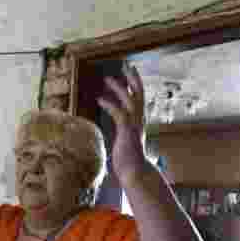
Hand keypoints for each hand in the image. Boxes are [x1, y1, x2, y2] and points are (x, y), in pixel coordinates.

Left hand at [98, 62, 150, 182]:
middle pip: (139, 94)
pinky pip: (119, 113)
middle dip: (133, 79)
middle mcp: (139, 121)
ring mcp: (134, 126)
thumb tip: (121, 137)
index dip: (136, 86)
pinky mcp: (127, 132)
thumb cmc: (131, 163)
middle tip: (127, 66)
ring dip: (118, 88)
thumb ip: (125, 137)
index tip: (130, 73)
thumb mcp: (127, 145)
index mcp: (139, 123)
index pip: (140, 100)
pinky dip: (110, 104)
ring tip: (107, 79)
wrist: (136, 174)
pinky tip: (99, 99)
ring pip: (130, 100)